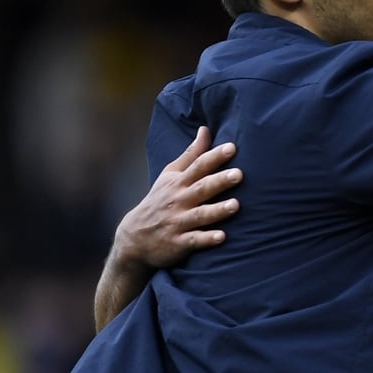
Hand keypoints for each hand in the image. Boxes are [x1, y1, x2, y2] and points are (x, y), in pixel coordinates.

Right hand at [113, 126, 241, 271]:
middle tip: (239, 174)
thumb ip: (191, 154)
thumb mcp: (170, 175)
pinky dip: (207, 239)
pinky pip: (194, 240)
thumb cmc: (160, 200)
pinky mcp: (179, 243)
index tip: (232, 147)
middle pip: (201, 188)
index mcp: (178, 182)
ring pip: (200, 215)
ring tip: (236, 205)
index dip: (214, 156)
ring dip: (217, 210)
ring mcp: (178, 222)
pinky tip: (222, 237)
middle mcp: (179, 201)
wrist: (134, 238)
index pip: (198, 166)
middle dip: (219, 181)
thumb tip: (206, 129)